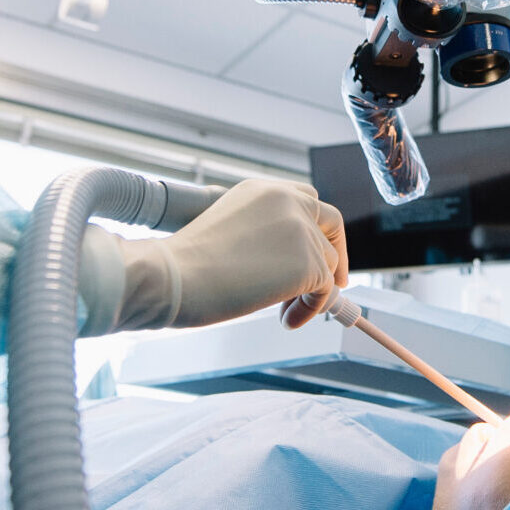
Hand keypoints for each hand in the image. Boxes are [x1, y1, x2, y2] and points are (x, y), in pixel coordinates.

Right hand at [114, 179, 347, 329]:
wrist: (173, 276)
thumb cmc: (186, 264)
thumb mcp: (230, 231)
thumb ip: (264, 234)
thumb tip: (293, 263)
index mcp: (264, 190)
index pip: (308, 199)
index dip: (319, 228)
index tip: (320, 251)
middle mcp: (287, 201)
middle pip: (332, 223)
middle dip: (336, 253)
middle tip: (332, 284)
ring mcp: (301, 230)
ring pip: (328, 264)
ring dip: (311, 292)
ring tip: (281, 311)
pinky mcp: (309, 263)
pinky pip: (325, 292)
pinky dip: (310, 310)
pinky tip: (285, 319)